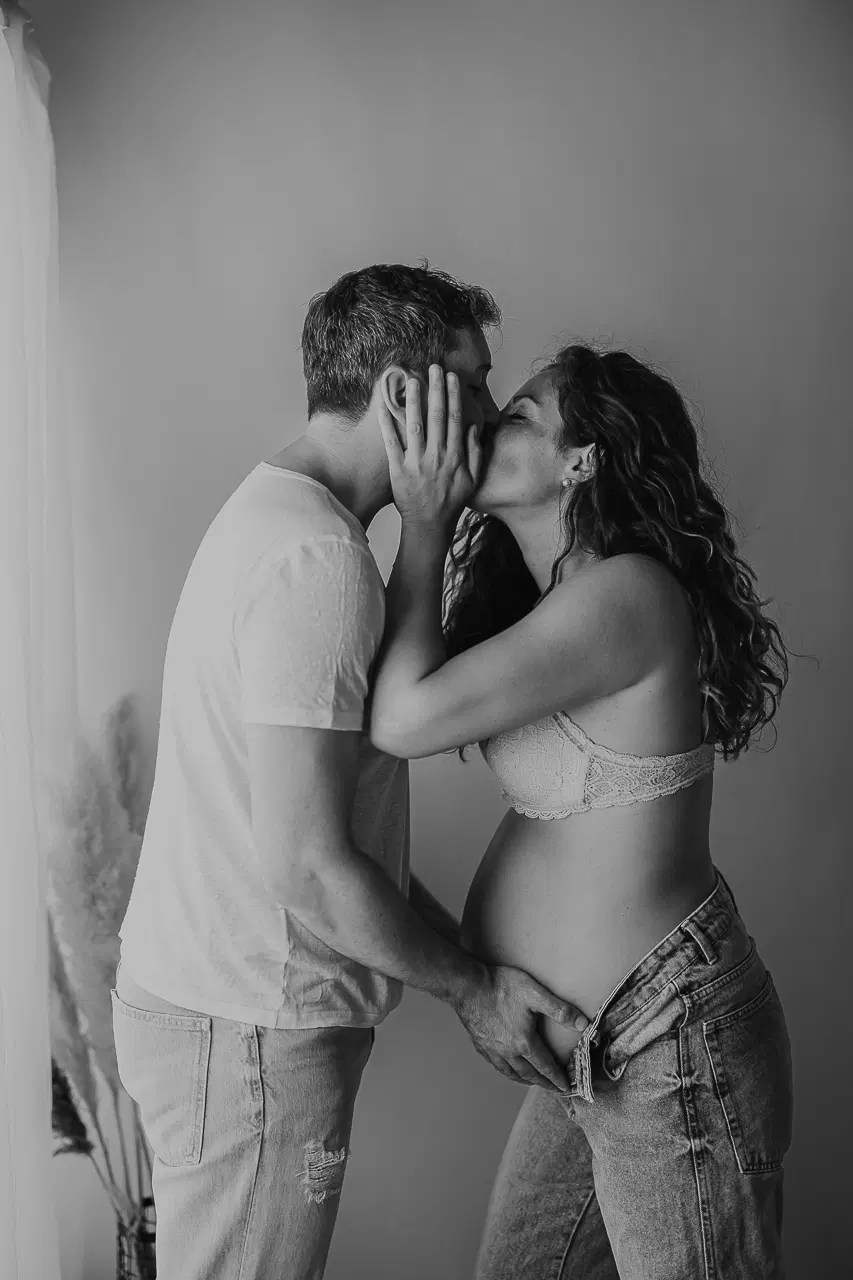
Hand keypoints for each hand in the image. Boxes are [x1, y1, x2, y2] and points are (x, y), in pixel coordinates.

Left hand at [377, 364, 482, 533]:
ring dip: (413, 401)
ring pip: (415, 425)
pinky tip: (383, 407)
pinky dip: (387, 425)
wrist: (430, 524)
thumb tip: (473, 427)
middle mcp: (436, 456)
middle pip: (436, 417)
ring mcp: (416, 462)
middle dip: (435, 390)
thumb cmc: (451, 502)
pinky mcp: (398, 470)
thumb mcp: (473, 479)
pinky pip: (392, 444)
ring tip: (411, 379)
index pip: (454, 419)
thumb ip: (475, 453)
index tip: (451, 377)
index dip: (453, 396)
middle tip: (433, 368)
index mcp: (455, 456)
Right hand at [453, 963, 589, 1091]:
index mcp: (524, 1042)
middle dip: (544, 1083)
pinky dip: (506, 1071)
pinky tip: (507, 1067)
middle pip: (529, 1074)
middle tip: (554, 1089)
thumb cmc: (501, 986)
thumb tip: (583, 1024)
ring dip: (525, 1080)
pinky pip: (496, 1065)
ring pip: (511, 1072)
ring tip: (532, 1082)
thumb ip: (560, 1009)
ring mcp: (492, 1049)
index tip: (566, 1087)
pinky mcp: (480, 1044)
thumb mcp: (534, 993)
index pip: (545, 1066)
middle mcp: (508, 1052)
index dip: (557, 1078)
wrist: (467, 985)